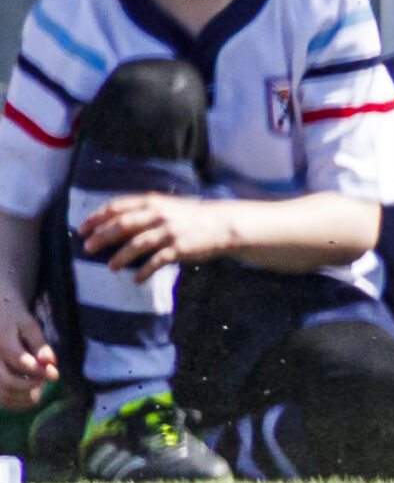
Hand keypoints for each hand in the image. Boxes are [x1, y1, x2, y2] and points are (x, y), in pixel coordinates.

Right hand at [0, 296, 55, 409]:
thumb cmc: (15, 319)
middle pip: (7, 382)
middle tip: (45, 379)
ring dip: (24, 396)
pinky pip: (1, 398)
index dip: (39, 370)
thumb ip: (39, 345)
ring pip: (2, 394)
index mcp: (1, 342)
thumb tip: (51, 363)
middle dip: (31, 385)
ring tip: (39, 385)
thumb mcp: (29, 325)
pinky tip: (32, 395)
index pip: (19, 361)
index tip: (55, 374)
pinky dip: (17, 402)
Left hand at [80, 194, 234, 278]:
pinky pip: (156, 261)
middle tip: (88, 248)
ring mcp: (169, 232)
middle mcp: (159, 215)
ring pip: (137, 244)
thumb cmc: (189, 217)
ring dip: (120, 257)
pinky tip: (136, 280)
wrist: (221, 225)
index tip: (82, 229)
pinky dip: (144, 272)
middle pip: (122, 225)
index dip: (96, 218)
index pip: (117, 207)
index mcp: (152, 202)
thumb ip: (142, 212)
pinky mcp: (179, 248)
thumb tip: (112, 224)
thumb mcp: (165, 207)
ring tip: (110, 267)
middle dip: (102, 237)